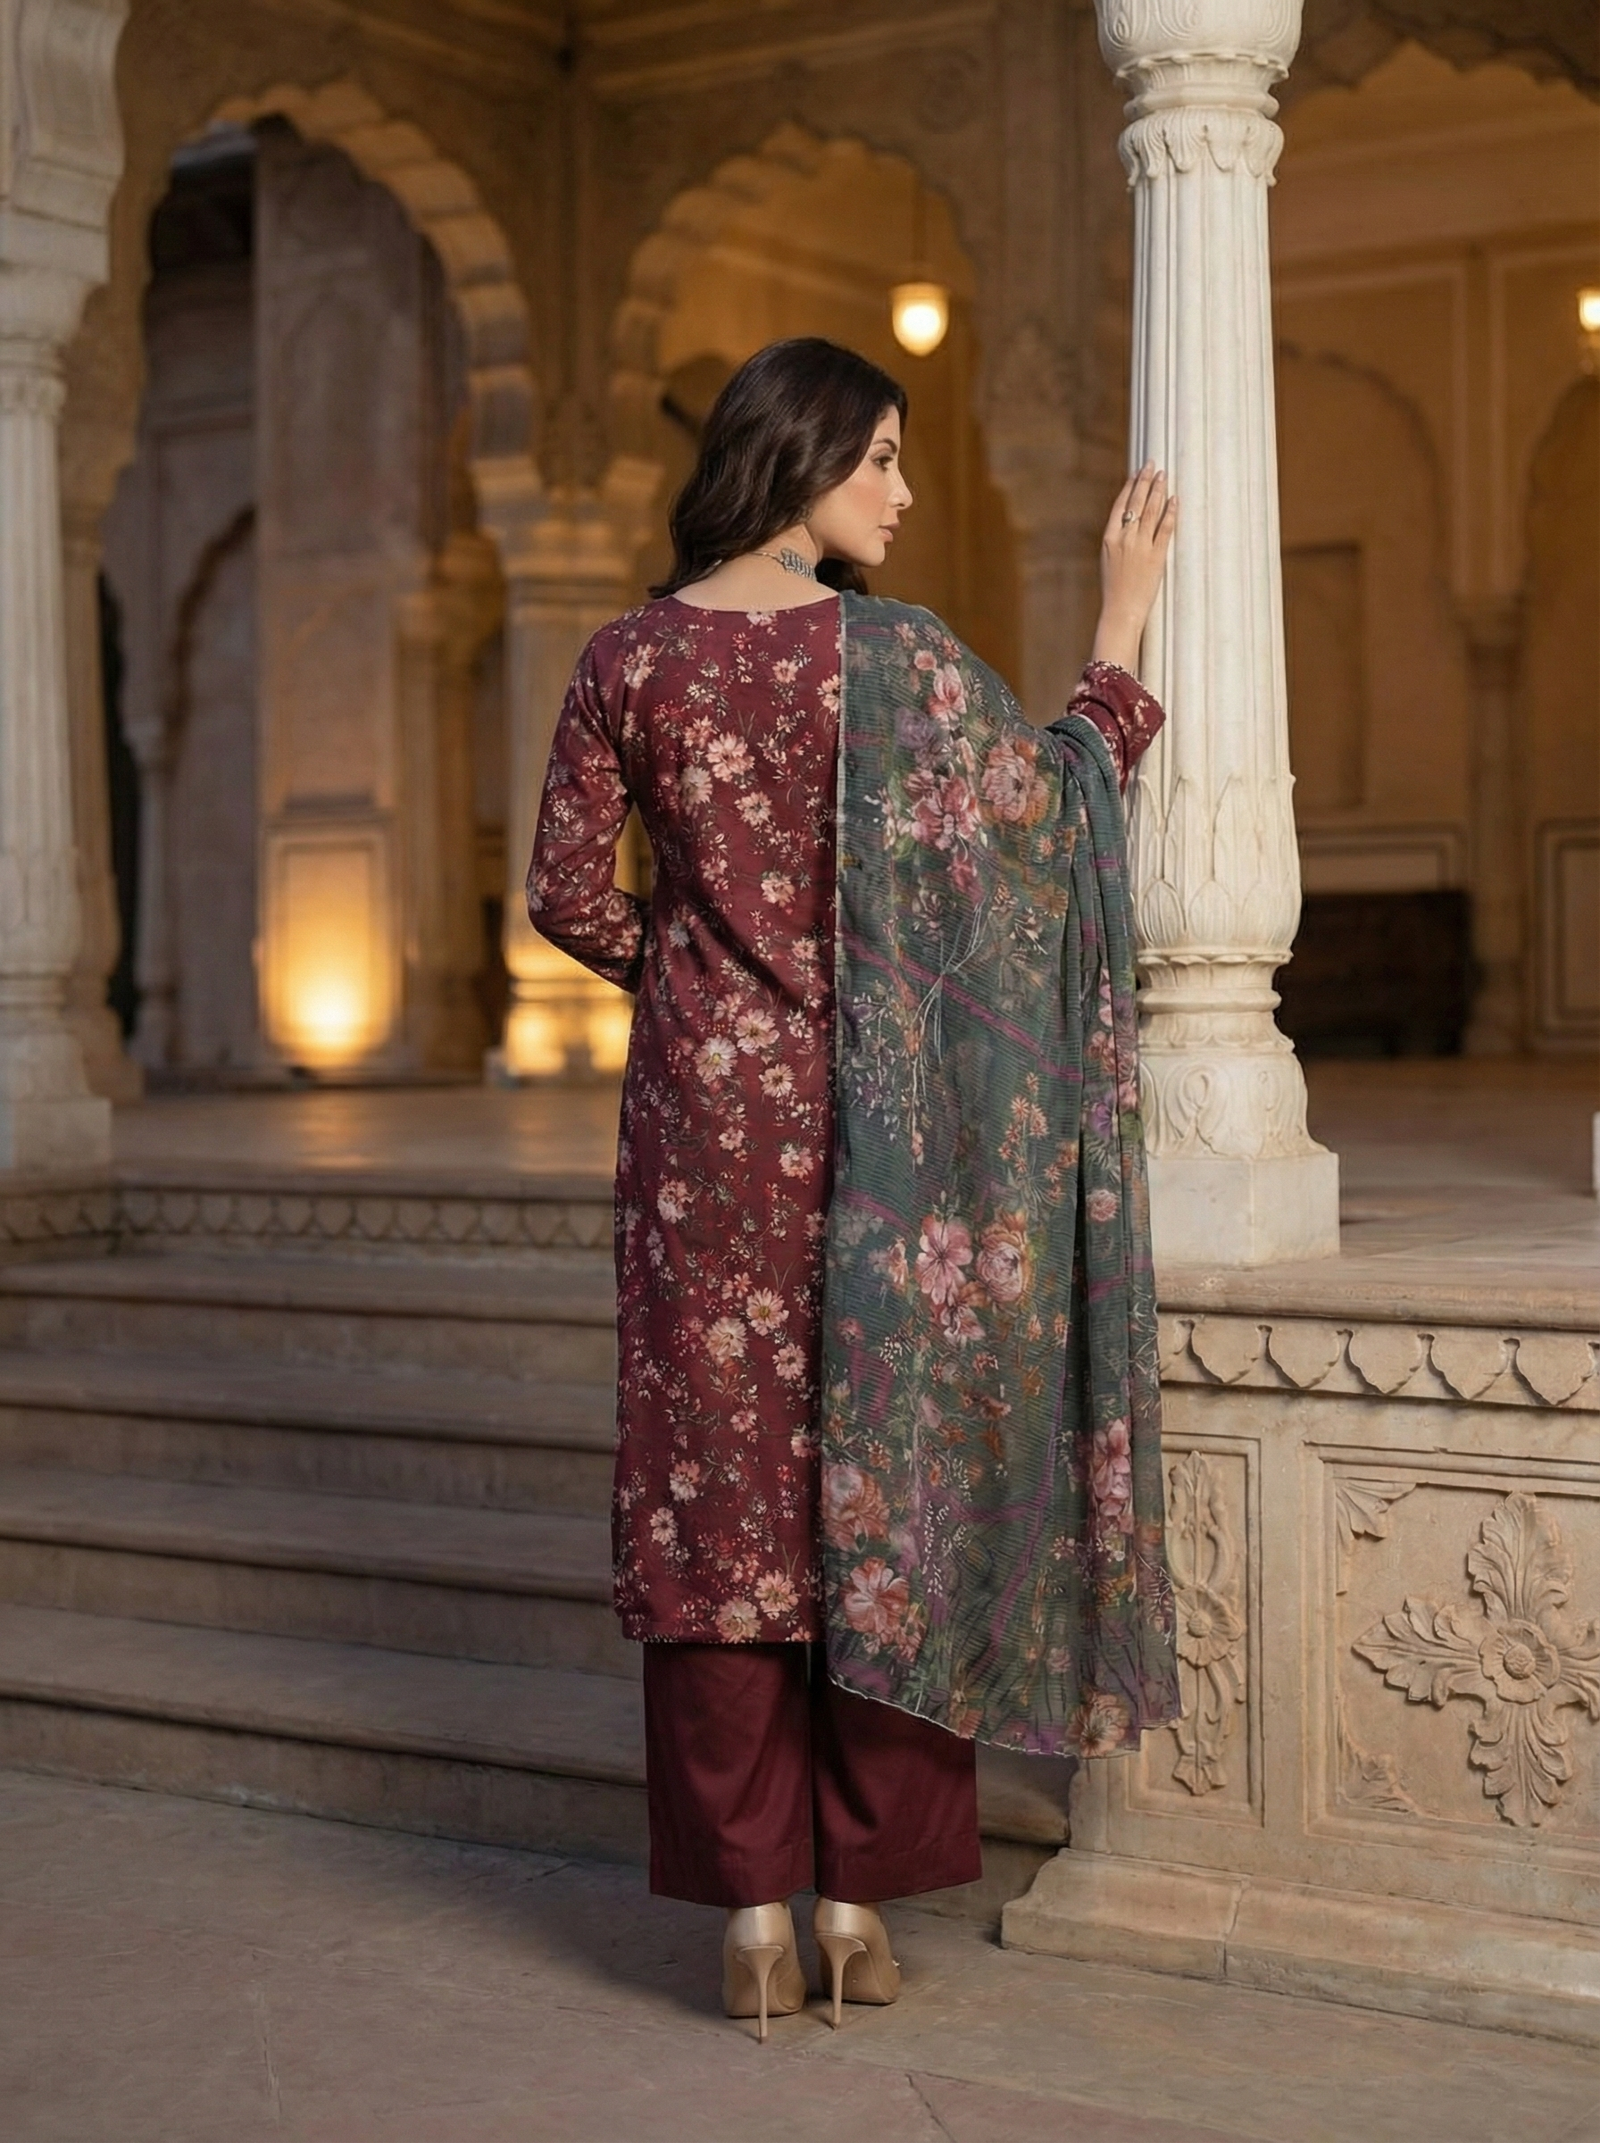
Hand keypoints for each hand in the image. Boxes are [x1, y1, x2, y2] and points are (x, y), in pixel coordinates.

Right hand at [1091, 463, 1176, 674]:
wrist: (1120, 611)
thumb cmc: (1114, 589)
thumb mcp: (1109, 561)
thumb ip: (1117, 542)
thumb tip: (1128, 525)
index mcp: (1109, 539)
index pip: (1120, 506)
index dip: (1129, 487)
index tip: (1136, 473)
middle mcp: (1124, 539)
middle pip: (1136, 503)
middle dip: (1145, 481)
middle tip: (1153, 464)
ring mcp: (1140, 547)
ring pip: (1151, 511)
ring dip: (1158, 491)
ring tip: (1163, 475)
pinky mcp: (1156, 557)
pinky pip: (1165, 529)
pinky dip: (1170, 512)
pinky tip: (1174, 499)